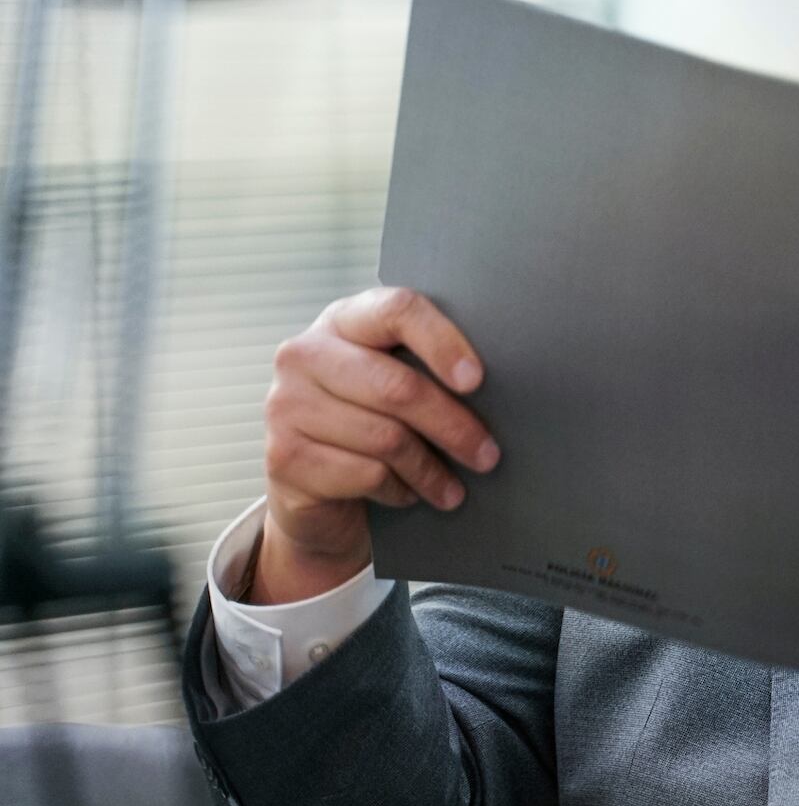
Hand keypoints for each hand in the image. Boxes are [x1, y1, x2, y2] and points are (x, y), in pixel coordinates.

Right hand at [255, 287, 498, 602]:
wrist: (317, 496)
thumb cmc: (372, 428)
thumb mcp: (397, 388)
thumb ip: (428, 370)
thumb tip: (507, 383)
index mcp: (343, 321)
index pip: (397, 310)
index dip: (443, 343)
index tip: (477, 381)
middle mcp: (304, 354)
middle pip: (399, 387)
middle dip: (454, 427)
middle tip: (489, 456)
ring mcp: (286, 405)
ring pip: (386, 437)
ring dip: (432, 470)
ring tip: (453, 488)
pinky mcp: (283, 456)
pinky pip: (365, 474)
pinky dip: (399, 489)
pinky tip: (408, 493)